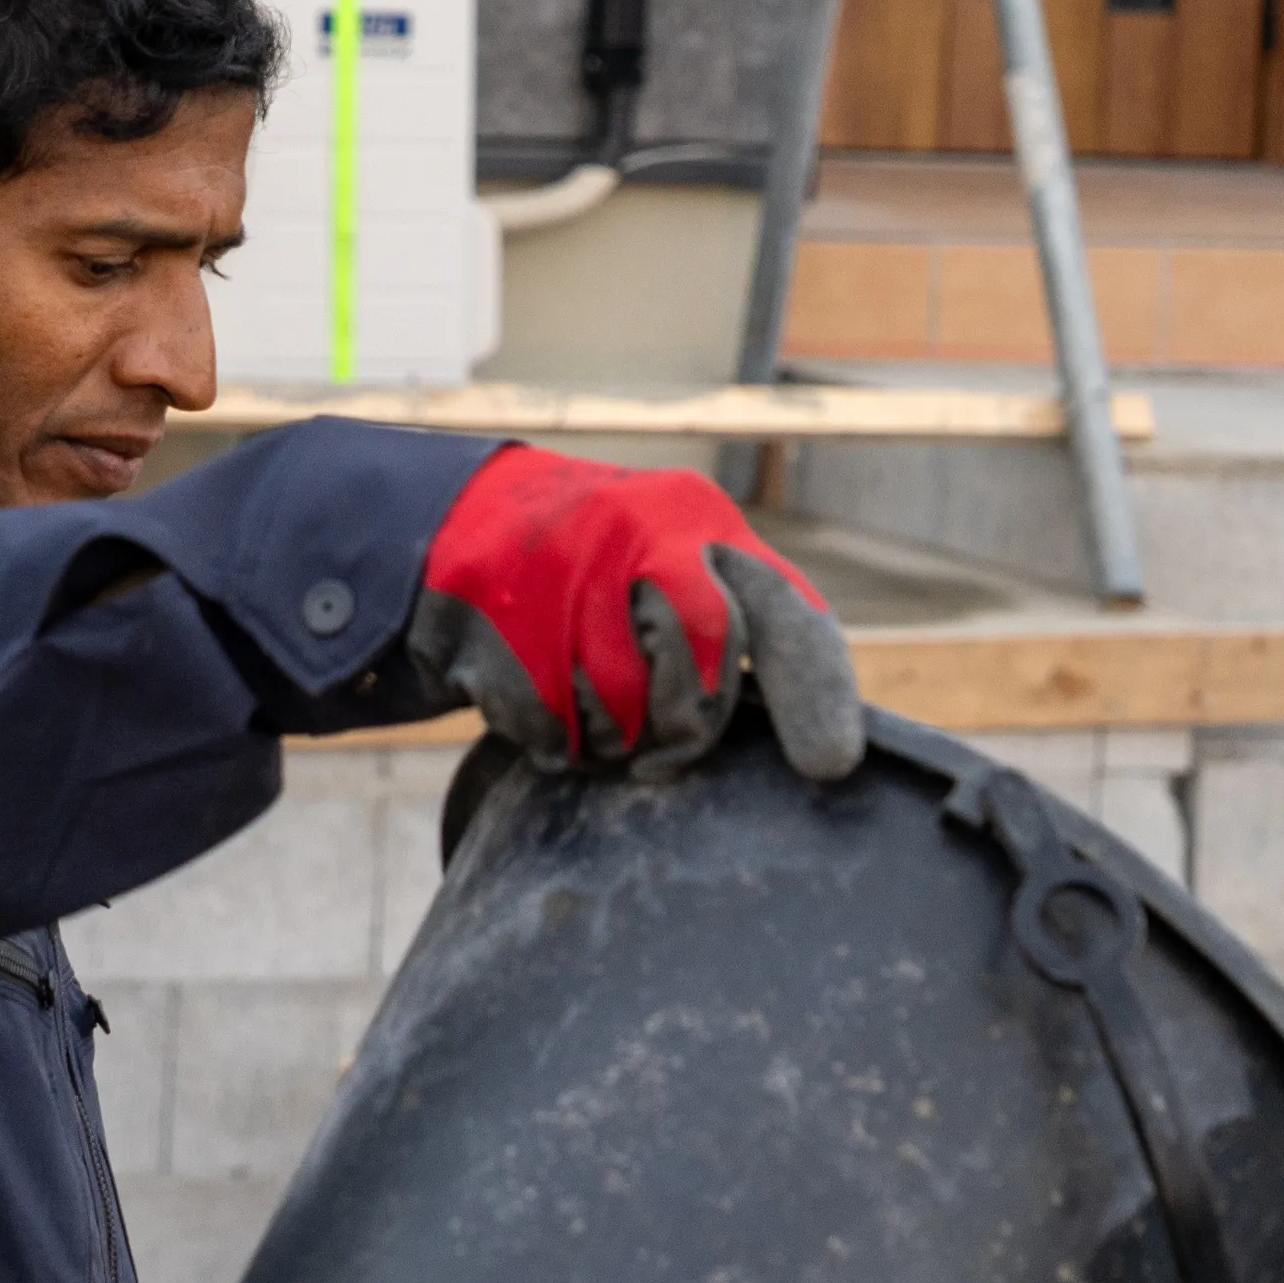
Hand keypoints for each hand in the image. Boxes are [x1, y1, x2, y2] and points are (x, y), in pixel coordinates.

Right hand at [407, 447, 864, 781]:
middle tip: (662, 745)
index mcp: (697, 518)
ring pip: (624, 708)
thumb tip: (825, 739)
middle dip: (685, 723)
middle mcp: (637, 530)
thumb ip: (737, 621)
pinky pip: (552, 726)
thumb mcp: (672, 564)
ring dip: (609, 734)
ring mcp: (562, 569)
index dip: (814, 691)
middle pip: (703, 668)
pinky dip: (551, 737)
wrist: (451, 525)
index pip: (783, 612)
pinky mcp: (497, 616)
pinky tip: (535, 696)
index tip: (832, 765)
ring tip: (584, 700)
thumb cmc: (591, 569)